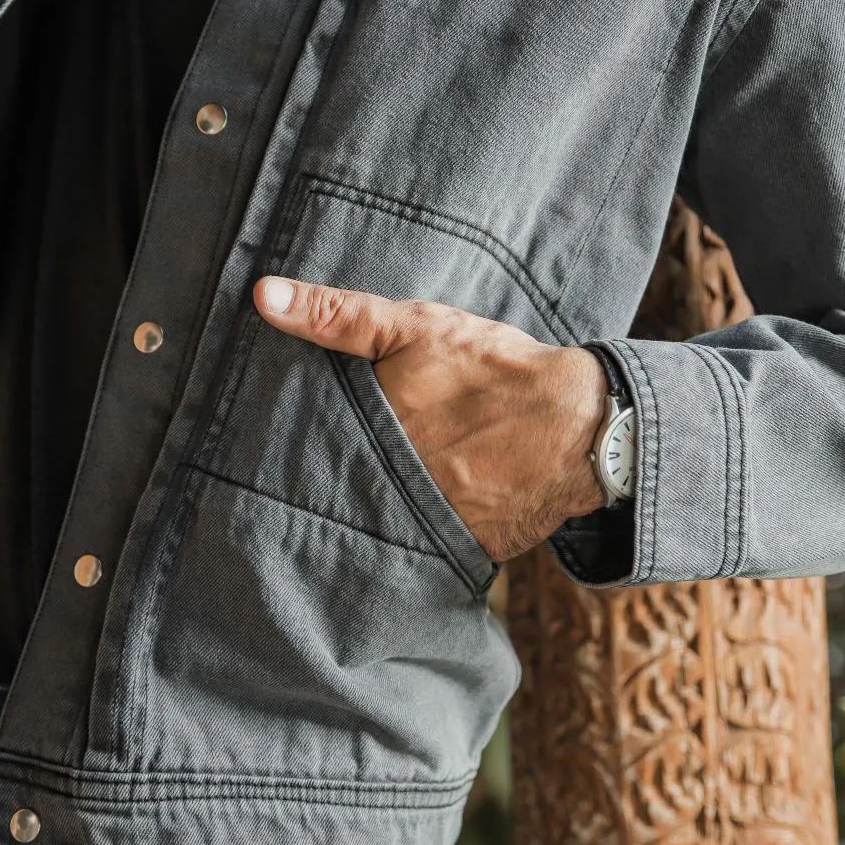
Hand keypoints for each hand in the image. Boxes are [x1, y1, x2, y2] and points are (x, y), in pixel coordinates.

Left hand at [253, 276, 609, 561]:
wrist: (581, 427)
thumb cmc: (495, 371)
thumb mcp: (414, 328)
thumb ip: (337, 315)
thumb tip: (263, 295)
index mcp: (367, 433)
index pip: (299, 447)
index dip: (284, 442)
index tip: (265, 437)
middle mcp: (385, 483)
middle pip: (327, 487)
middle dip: (317, 477)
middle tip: (300, 468)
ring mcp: (418, 522)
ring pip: (365, 518)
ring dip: (356, 507)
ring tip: (352, 490)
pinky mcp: (452, 549)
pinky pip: (410, 546)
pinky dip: (402, 532)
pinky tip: (398, 516)